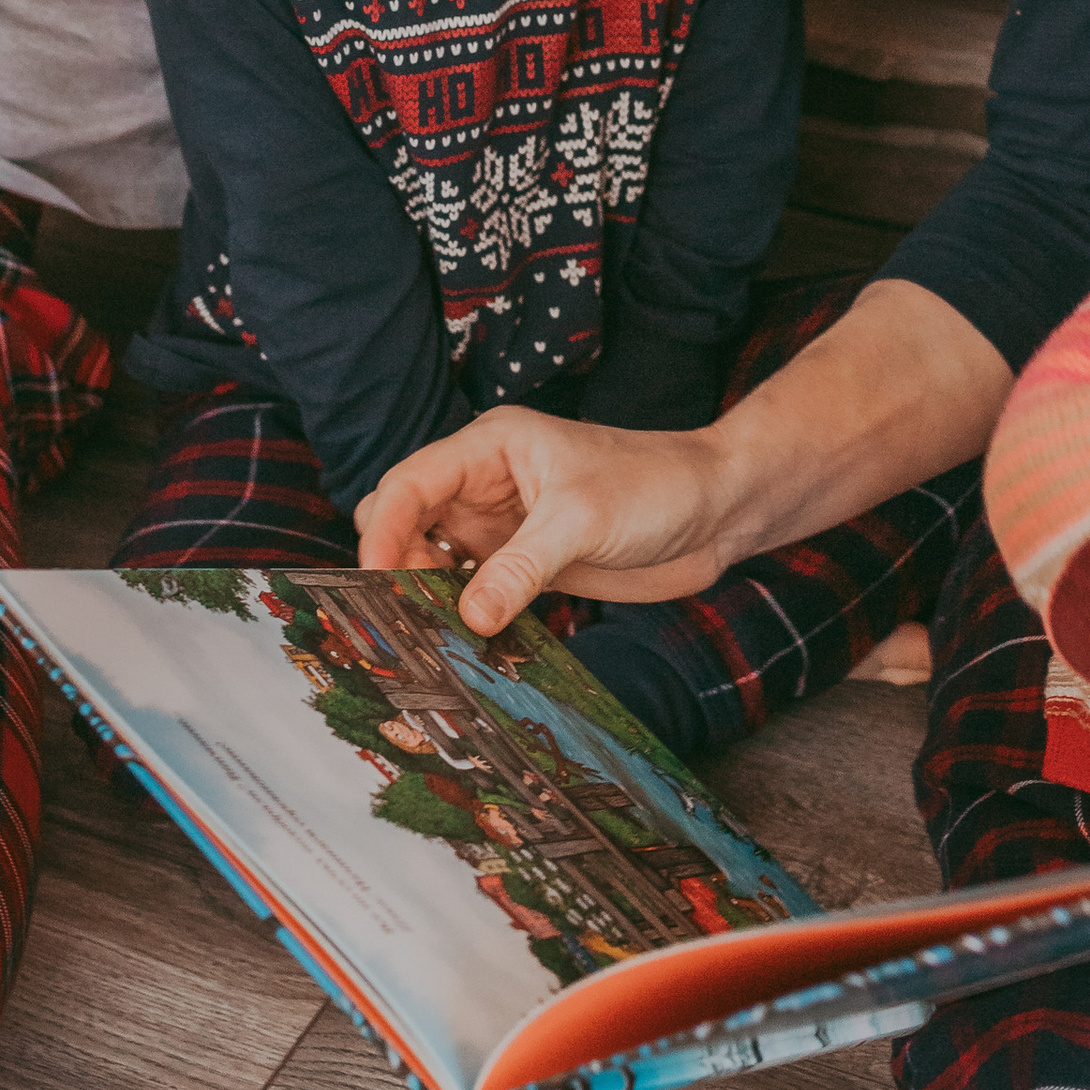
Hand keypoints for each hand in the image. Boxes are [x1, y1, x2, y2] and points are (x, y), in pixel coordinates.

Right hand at [357, 410, 728, 634]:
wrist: (716, 509)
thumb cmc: (655, 486)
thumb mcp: (581, 521)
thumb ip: (520, 569)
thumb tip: (466, 617)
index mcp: (491, 448)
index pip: (410, 483)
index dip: (384, 530)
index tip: (372, 579)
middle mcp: (486, 484)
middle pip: (407, 521)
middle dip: (395, 564)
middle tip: (404, 615)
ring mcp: (504, 526)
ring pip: (434, 561)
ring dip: (426, 595)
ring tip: (432, 638)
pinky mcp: (525, 564)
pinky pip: (473, 590)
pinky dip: (461, 614)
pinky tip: (466, 642)